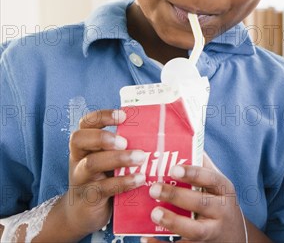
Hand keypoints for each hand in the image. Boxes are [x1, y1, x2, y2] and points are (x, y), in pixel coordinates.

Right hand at [65, 109, 146, 236]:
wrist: (84, 216)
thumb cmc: (104, 180)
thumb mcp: (109, 161)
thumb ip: (124, 148)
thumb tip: (157, 132)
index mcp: (85, 145)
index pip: (86, 123)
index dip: (102, 116)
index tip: (123, 115)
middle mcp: (78, 159)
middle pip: (79, 139)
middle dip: (103, 137)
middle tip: (125, 141)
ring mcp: (80, 179)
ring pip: (91, 163)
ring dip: (118, 158)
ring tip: (141, 158)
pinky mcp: (87, 198)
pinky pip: (102, 188)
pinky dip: (123, 182)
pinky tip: (140, 179)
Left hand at [141, 153, 248, 241]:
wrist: (234, 237)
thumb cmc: (219, 202)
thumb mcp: (218, 184)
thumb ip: (203, 165)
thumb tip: (186, 137)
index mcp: (224, 189)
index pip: (211, 179)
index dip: (193, 174)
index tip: (173, 169)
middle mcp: (221, 210)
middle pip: (201, 204)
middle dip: (177, 197)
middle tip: (153, 188)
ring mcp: (213, 231)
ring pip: (195, 230)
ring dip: (173, 222)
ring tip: (153, 213)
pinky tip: (145, 239)